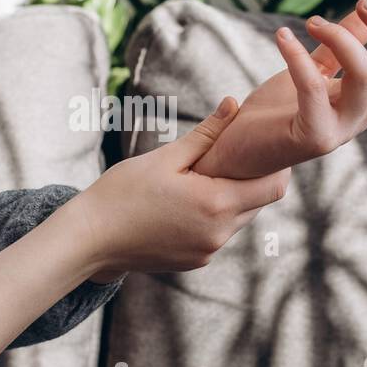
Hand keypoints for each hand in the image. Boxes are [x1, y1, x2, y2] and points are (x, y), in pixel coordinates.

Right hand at [75, 97, 290, 279]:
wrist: (90, 239)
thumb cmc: (123, 192)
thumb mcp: (165, 157)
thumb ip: (206, 134)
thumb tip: (233, 104)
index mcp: (216, 204)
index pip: (273, 187)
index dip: (276, 166)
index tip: (264, 147)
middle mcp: (219, 233)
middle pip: (258, 203)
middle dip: (252, 179)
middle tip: (235, 154)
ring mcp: (207, 251)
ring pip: (238, 220)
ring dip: (231, 198)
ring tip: (206, 176)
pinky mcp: (195, 262)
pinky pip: (217, 234)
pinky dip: (212, 217)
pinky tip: (186, 202)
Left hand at [191, 0, 366, 179]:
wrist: (239, 153)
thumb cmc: (276, 113)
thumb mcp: (314, 70)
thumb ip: (339, 46)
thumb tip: (363, 12)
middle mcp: (362, 115)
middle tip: (365, 3)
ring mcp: (340, 128)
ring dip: (343, 39)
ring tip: (312, 22)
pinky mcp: (312, 136)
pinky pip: (315, 88)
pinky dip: (299, 56)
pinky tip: (282, 36)